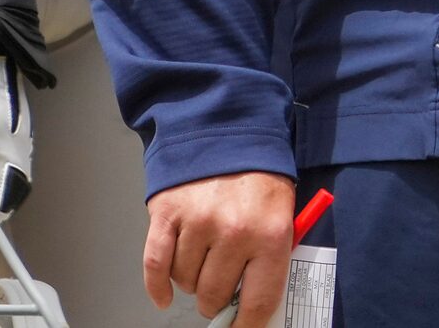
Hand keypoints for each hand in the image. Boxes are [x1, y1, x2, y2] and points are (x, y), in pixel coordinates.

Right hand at [145, 170, 295, 323]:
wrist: (229, 130)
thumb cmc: (258, 177)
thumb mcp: (282, 214)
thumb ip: (270, 259)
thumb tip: (253, 307)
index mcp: (270, 234)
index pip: (258, 300)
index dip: (246, 324)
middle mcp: (234, 231)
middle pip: (215, 295)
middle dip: (216, 300)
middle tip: (219, 290)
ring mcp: (198, 222)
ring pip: (186, 282)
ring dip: (192, 281)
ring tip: (204, 261)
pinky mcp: (168, 214)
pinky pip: (156, 266)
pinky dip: (157, 287)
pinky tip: (164, 297)